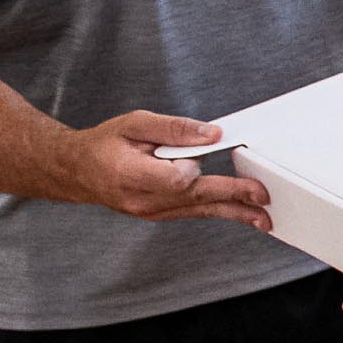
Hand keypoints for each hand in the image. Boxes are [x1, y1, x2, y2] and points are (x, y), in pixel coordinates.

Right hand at [70, 112, 274, 231]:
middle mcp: (141, 199)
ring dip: (233, 213)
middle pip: (193, 198)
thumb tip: (212, 134)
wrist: (78, 171)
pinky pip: (192, 213)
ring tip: (263, 218)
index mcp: (130, 174)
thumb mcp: (134, 123)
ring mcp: (150, 211)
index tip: (198, 157)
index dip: (190, 168)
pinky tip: (240, 212)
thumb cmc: (104, 144)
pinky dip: (217, 211)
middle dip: (231, 196)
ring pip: (197, 211)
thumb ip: (174, 129)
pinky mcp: (158, 214)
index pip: (172, 179)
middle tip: (262, 197)